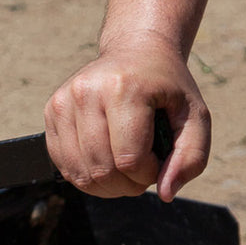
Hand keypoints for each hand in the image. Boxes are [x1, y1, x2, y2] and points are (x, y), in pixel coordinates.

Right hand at [44, 32, 210, 201]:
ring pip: (81, 175)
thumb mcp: (195, 115)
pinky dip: (87, 176)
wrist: (135, 51)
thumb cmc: (166, 87)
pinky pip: (65, 167)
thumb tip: (166, 193)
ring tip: (124, 169)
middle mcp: (87, 92)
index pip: (130, 160)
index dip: (147, 174)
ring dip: (106, 186)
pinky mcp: (51, 112)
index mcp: (124, 88)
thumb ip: (191, 157)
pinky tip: (104, 162)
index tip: (159, 162)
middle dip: (127, 184)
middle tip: (141, 171)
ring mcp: (63, 102)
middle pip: (102, 170)